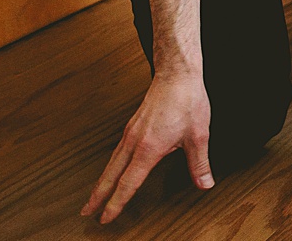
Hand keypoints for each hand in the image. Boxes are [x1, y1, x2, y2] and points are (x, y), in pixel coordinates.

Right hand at [82, 71, 212, 222]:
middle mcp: (134, 141)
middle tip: (86, 211)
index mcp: (148, 148)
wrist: (177, 74)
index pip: (128, 184)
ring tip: (95, 194)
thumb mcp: (199, 136)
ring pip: (111, 162)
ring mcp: (131, 132)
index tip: (105, 217)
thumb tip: (204, 183)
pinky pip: (117, 149)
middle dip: (97, 195)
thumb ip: (199, 163)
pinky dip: (110, 164)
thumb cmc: (186, 100)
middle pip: (110, 175)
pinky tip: (114, 166)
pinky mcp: (133, 124)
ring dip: (101, 180)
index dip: (116, 204)